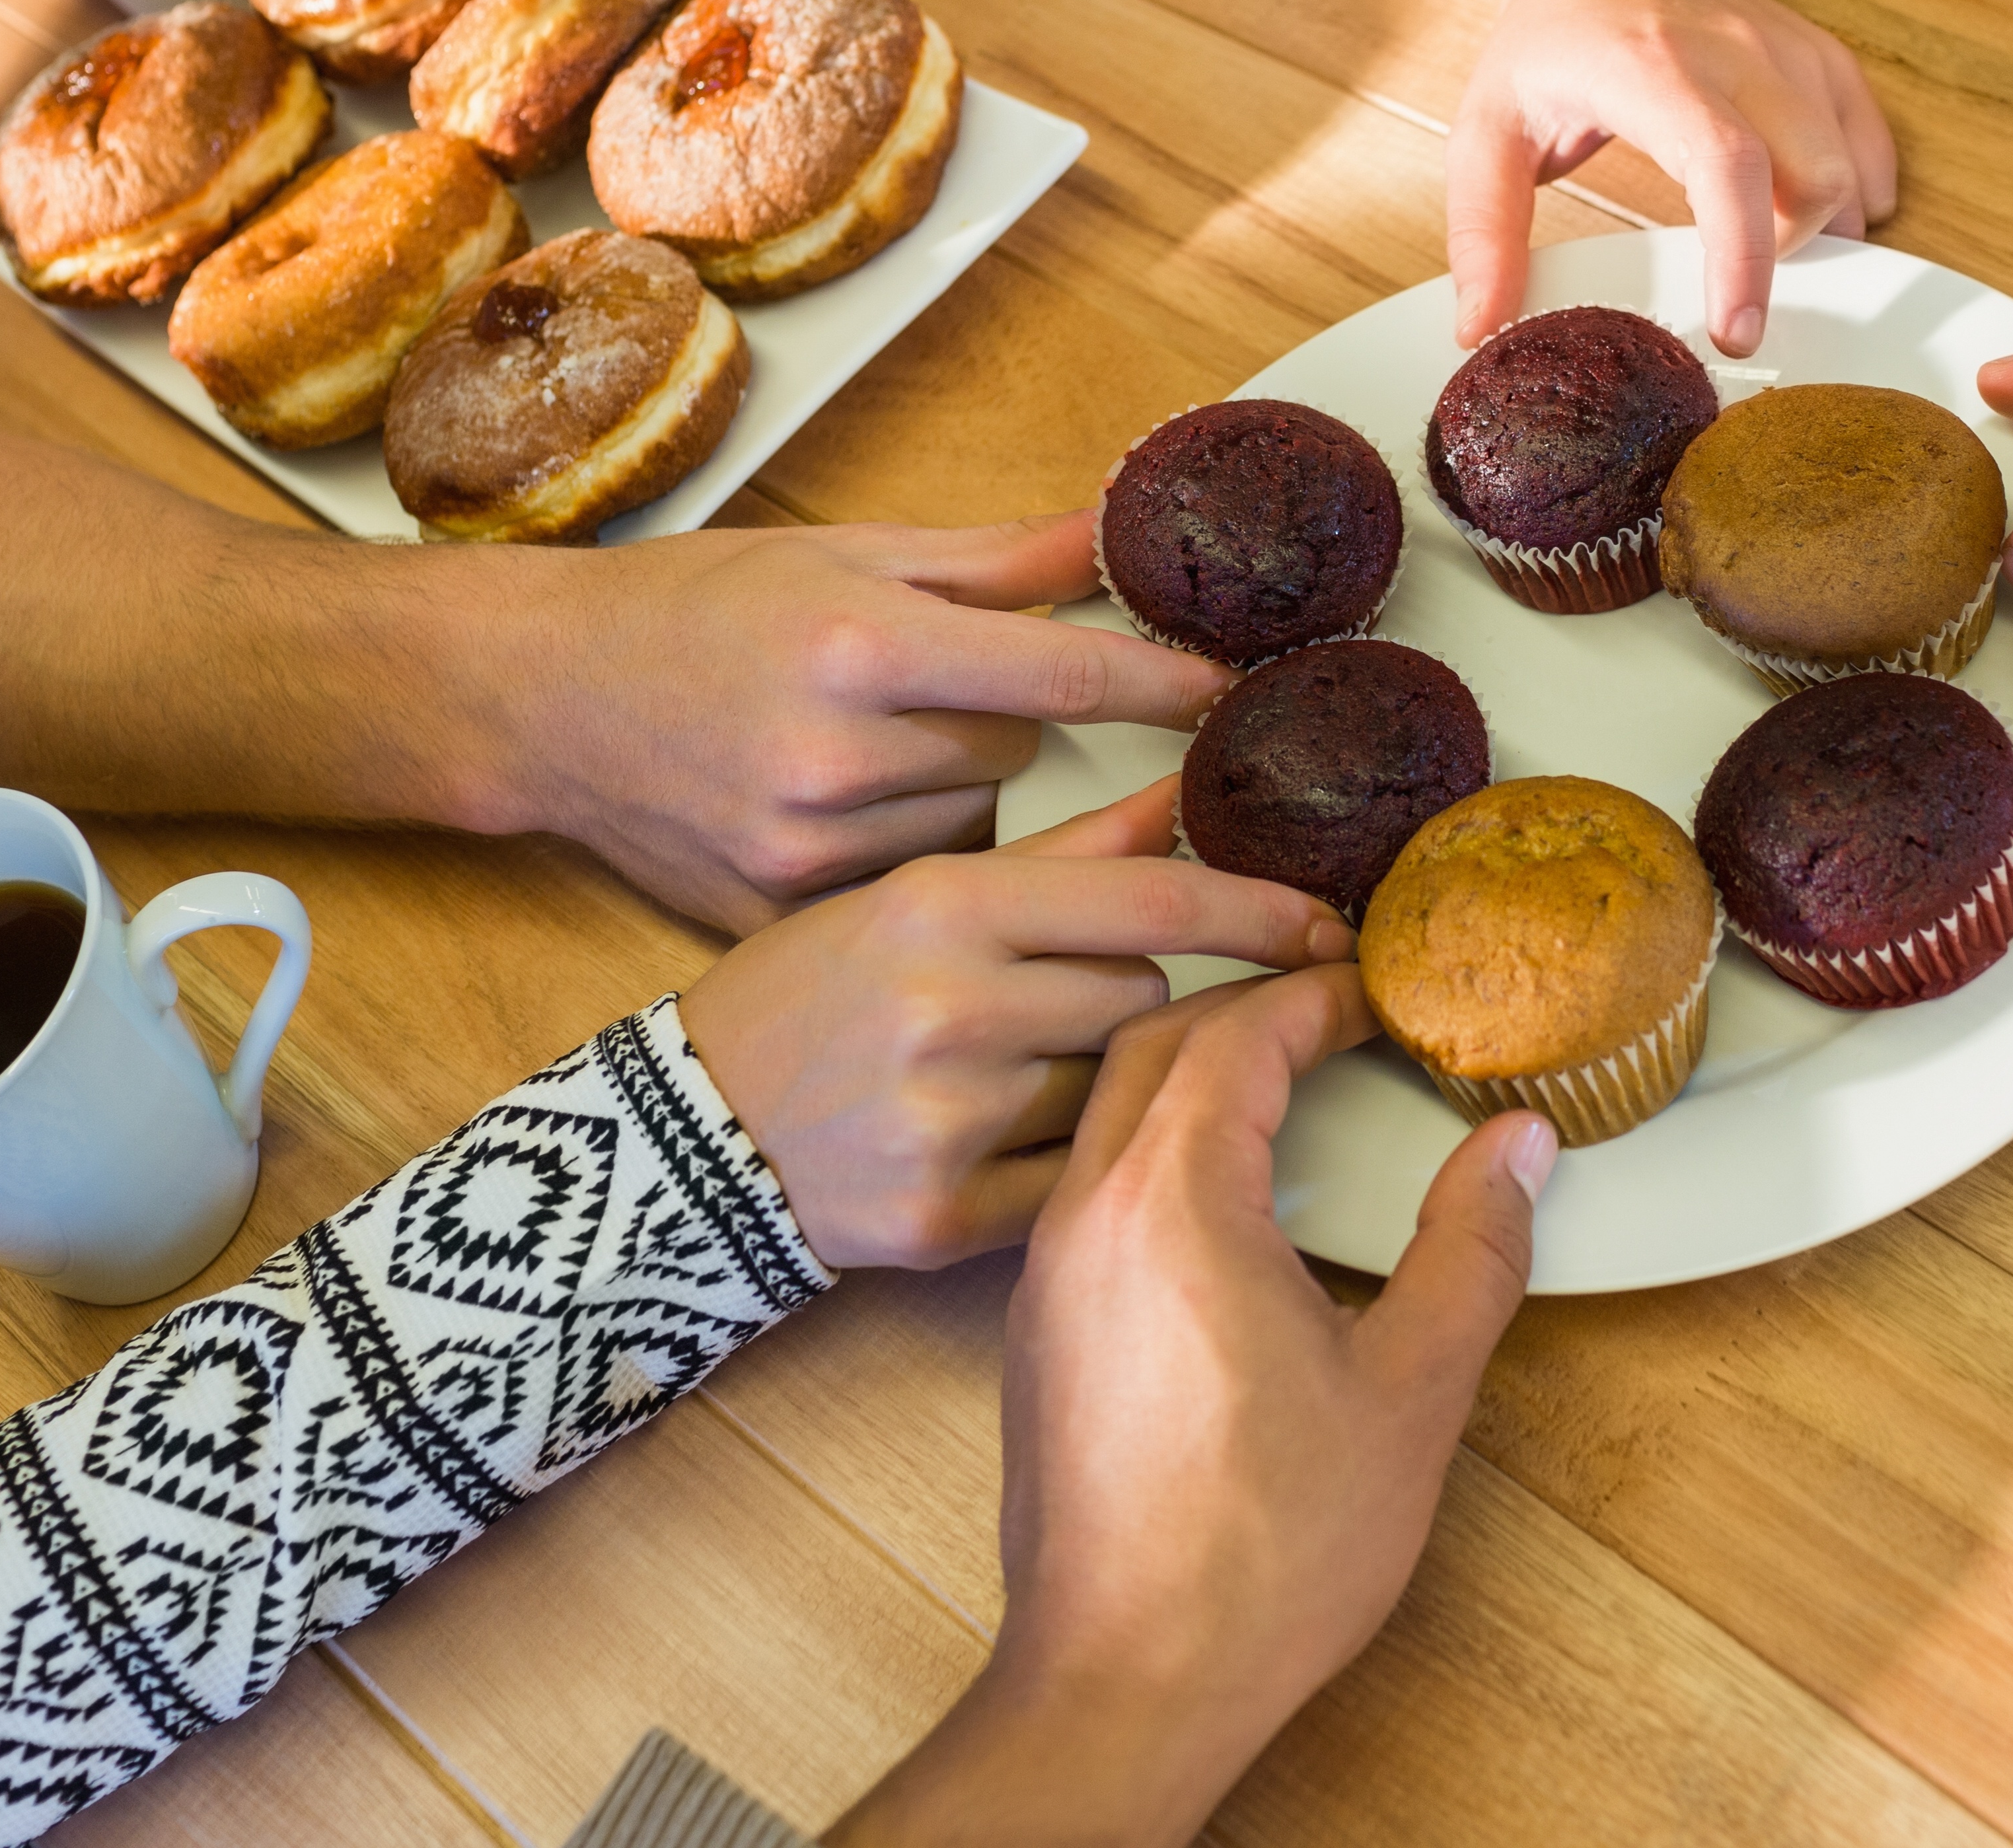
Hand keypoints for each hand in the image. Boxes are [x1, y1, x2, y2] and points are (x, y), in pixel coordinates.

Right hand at [486, 511, 1235, 931]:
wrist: (539, 703)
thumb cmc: (693, 610)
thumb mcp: (840, 555)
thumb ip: (992, 560)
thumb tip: (1119, 534)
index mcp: (856, 646)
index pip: (1057, 677)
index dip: (1155, 686)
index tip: (1226, 694)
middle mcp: (832, 757)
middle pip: (1018, 763)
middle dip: (1008, 734)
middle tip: (937, 703)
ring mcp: (803, 853)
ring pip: (972, 839)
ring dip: (957, 804)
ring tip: (871, 760)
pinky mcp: (779, 917)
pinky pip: (908, 900)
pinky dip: (906, 867)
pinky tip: (842, 819)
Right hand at [680, 779, 1350, 1266]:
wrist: (682, 1134)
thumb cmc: (809, 996)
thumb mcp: (916, 893)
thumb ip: (1061, 849)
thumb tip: (1185, 796)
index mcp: (946, 904)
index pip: (1157, 903)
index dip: (1261, 915)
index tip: (1330, 927)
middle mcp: (954, 1007)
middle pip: (1143, 996)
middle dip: (1131, 997)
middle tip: (1062, 1001)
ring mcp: (952, 1119)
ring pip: (1116, 1088)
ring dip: (1092, 1077)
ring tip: (1006, 1070)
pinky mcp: (947, 1216)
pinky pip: (1077, 1180)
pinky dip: (1065, 1161)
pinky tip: (1001, 1141)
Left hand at [827, 968, 1551, 1844]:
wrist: (1123, 1682)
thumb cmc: (1260, 1553)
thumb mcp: (1409, 1393)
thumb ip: (1470, 1251)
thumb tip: (1517, 1148)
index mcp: (1173, 1206)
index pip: (1237, 1034)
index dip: (1316, 994)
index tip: (1380, 987)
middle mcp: (1087, 1217)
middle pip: (1152, 1044)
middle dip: (1246, 1004)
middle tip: (1336, 1005)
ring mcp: (1047, 1273)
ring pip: (1107, 1111)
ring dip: (1189, 1066)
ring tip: (1283, 1075)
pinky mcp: (1036, 1329)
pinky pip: (1087, 1182)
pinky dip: (1154, 1141)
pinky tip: (1222, 1187)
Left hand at [1445, 0, 1892, 356]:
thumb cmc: (1551, 37)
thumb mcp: (1486, 127)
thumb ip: (1482, 229)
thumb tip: (1481, 328)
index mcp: (1653, 70)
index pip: (1726, 165)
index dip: (1743, 257)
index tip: (1736, 332)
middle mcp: (1737, 54)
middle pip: (1814, 176)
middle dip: (1785, 255)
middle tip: (1729, 287)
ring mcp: (1788, 51)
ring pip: (1848, 165)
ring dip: (1816, 228)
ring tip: (1755, 246)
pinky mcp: (1820, 58)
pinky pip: (1868, 141)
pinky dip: (1855, 191)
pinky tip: (1809, 214)